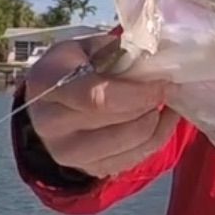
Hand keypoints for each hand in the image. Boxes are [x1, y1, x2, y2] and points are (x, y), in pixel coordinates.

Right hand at [23, 35, 179, 177]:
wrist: (53, 98)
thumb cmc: (77, 65)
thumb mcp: (92, 47)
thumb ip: (120, 52)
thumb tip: (157, 64)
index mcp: (48, 83)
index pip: (95, 97)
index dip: (136, 93)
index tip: (161, 83)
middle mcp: (49, 122)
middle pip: (113, 121)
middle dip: (148, 105)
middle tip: (166, 90)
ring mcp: (65, 151)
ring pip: (126, 145)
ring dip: (154, 124)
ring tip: (163, 105)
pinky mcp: (86, 167)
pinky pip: (131, 159)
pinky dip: (155, 140)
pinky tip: (161, 120)